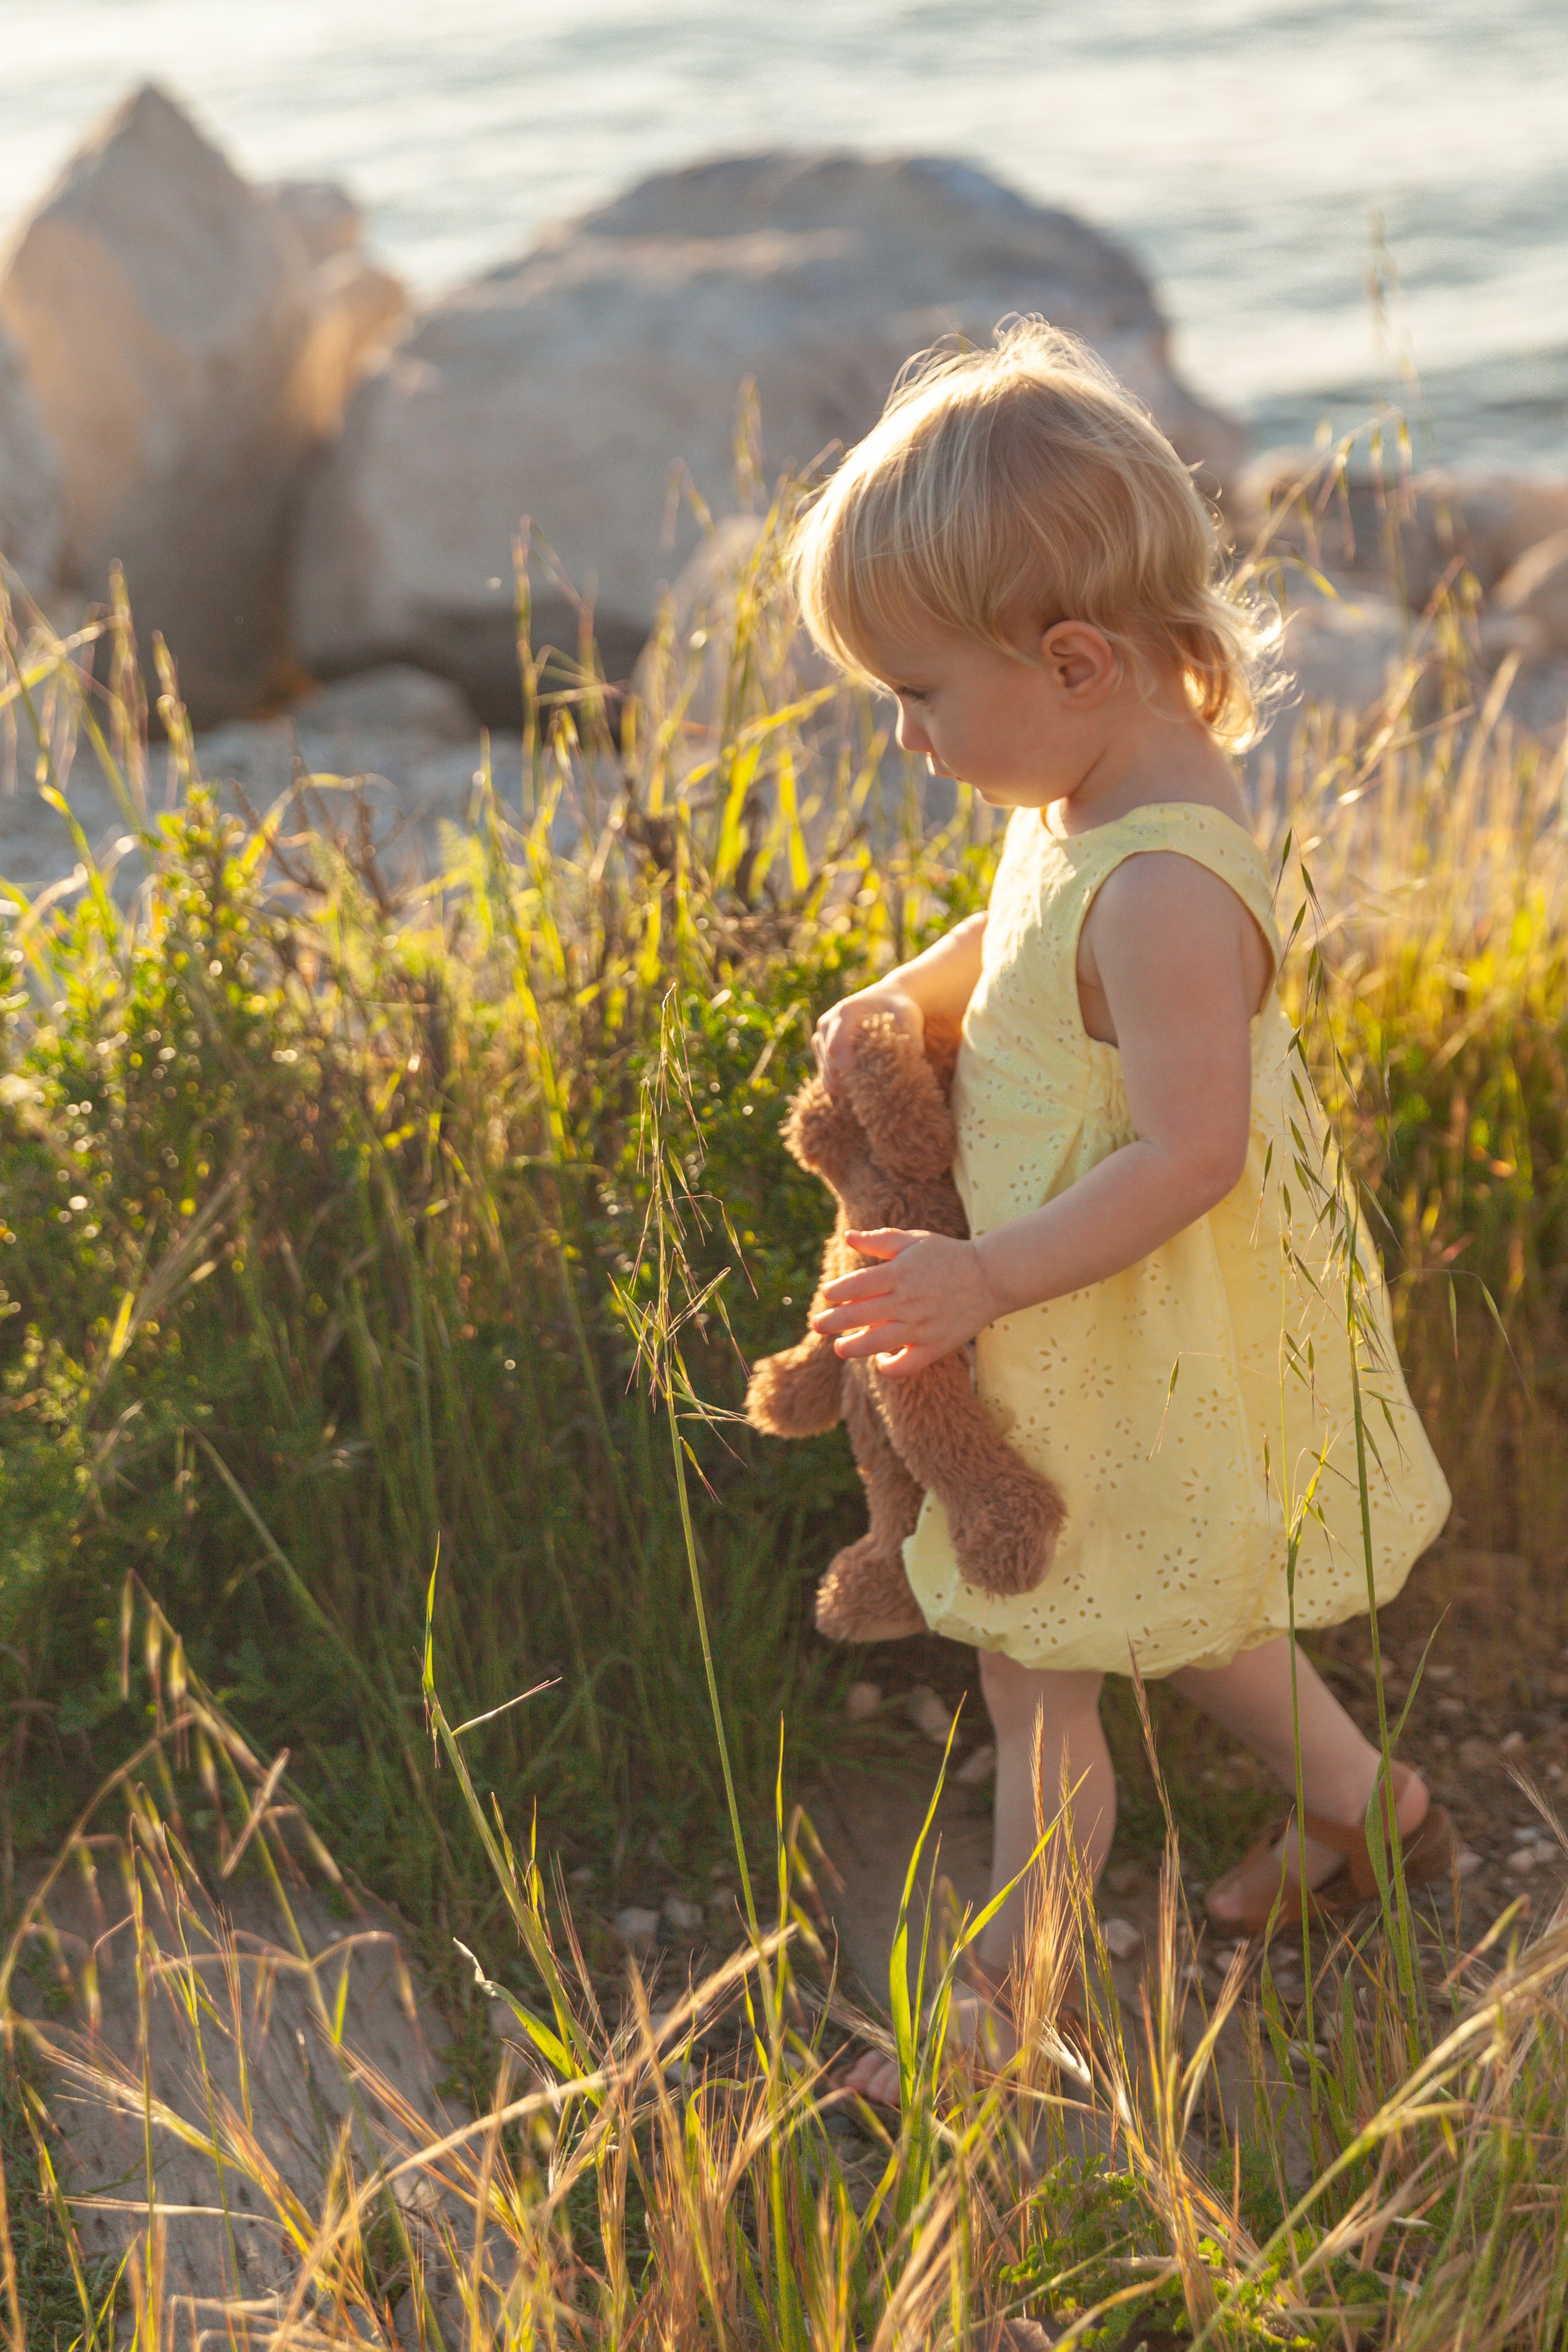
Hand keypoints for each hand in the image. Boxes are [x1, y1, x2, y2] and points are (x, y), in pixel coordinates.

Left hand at [810, 1228, 1005, 1376]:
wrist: (990, 1277)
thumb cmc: (948, 1256)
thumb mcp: (915, 1241)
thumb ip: (880, 1241)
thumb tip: (848, 1237)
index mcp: (900, 1273)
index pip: (858, 1285)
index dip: (838, 1291)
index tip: (827, 1295)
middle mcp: (907, 1301)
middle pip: (860, 1315)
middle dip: (833, 1321)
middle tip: (818, 1325)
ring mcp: (921, 1326)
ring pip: (877, 1343)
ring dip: (853, 1348)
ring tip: (840, 1348)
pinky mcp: (935, 1346)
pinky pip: (906, 1365)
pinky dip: (889, 1367)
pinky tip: (881, 1359)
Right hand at [812, 986, 922, 1100]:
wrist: (887, 996)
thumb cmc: (899, 1007)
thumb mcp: (910, 1016)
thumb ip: (911, 1038)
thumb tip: (913, 1066)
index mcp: (845, 1013)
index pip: (837, 1049)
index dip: (851, 1071)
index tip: (873, 1082)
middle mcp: (827, 1024)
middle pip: (829, 1066)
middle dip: (851, 1082)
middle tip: (875, 1090)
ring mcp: (821, 1036)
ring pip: (825, 1075)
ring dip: (844, 1087)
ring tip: (868, 1089)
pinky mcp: (821, 1047)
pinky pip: (825, 1076)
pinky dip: (839, 1085)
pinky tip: (859, 1085)